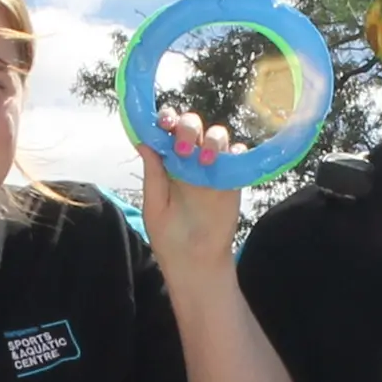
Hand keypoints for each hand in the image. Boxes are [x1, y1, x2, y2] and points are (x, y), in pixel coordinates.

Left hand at [134, 103, 246, 279]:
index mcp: (167, 162)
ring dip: (213, 139)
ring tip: (206, 160)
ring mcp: (214, 167)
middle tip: (184, 147)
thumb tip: (142, 141)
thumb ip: (153, 174)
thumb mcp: (155, 206)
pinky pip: (239, 155)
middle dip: (189, 126)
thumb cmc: (169, 236)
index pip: (168, 130)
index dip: (167, 119)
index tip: (164, 123)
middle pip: (193, 125)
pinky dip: (236, 152)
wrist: (196, 262)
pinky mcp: (233, 179)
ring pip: (218, 135)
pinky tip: (226, 163)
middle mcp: (190, 159)